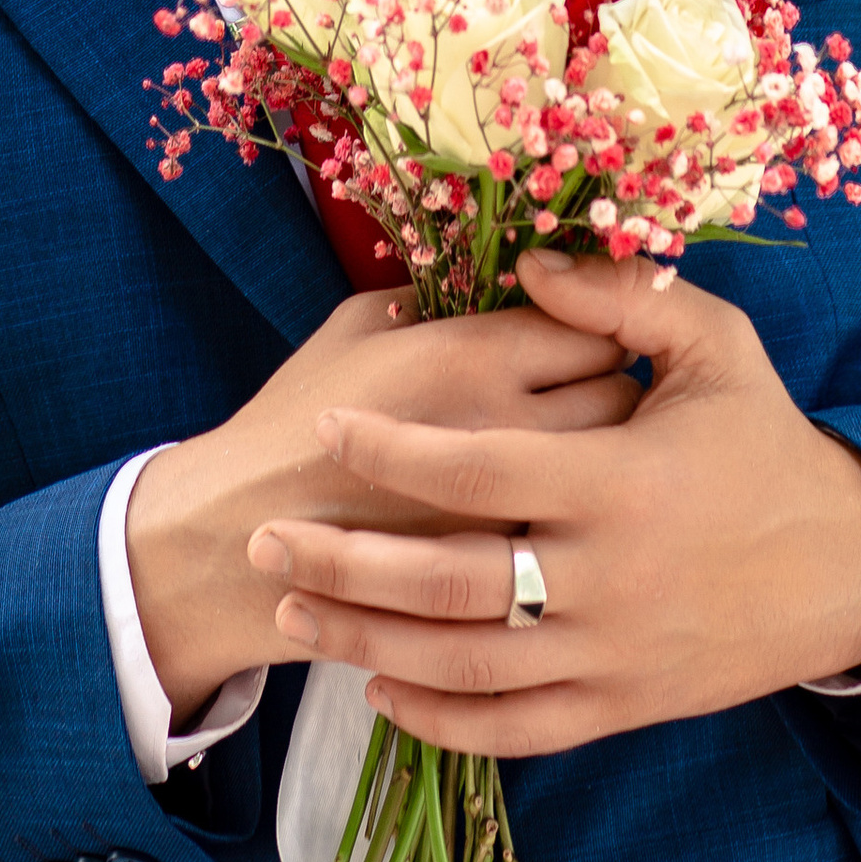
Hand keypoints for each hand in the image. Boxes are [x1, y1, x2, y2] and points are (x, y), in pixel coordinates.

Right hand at [125, 287, 636, 720]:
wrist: (241, 536)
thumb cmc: (295, 419)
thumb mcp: (357, 327)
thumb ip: (438, 295)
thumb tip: (503, 278)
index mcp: (470, 354)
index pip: (588, 321)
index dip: (595, 321)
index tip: (583, 329)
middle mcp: (505, 429)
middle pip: (618, 395)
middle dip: (619, 389)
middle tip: (601, 389)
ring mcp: (512, 510)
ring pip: (615, 475)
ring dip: (616, 459)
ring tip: (592, 452)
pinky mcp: (505, 583)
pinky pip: (582, 542)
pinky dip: (584, 526)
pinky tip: (565, 515)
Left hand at [245, 249, 860, 758]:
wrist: (851, 568)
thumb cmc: (769, 444)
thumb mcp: (717, 348)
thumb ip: (621, 299)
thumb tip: (528, 261)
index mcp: (621, 481)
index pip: (479, 469)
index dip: (393, 452)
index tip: (328, 429)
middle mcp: (608, 578)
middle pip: (447, 583)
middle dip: (343, 565)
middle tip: (266, 542)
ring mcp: (612, 654)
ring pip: (465, 666)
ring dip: (368, 644)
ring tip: (297, 614)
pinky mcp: (622, 709)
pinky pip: (513, 730)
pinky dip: (439, 719)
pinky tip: (382, 689)